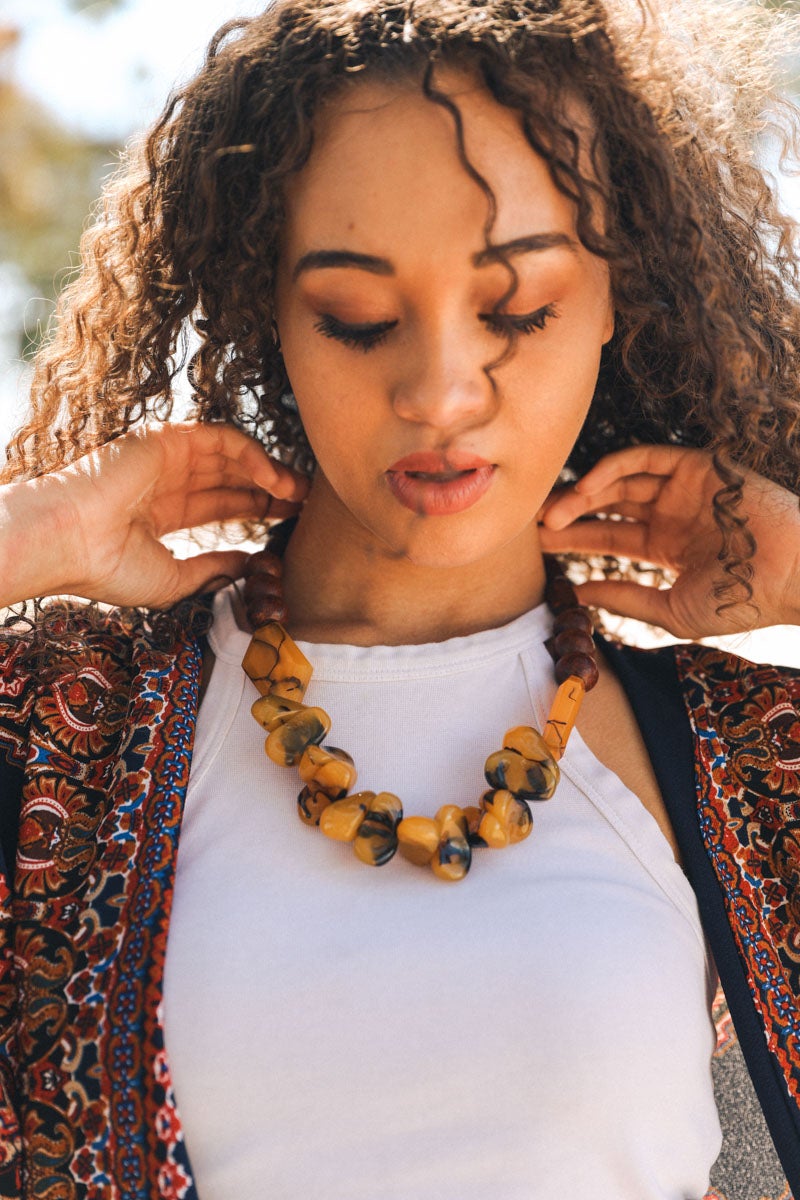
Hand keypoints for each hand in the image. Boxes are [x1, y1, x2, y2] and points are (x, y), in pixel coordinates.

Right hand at [0, 422, 307, 607]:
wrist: (70, 542)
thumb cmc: (107, 567)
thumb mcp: (173, 579)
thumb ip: (213, 568)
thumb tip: (249, 565)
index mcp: (160, 512)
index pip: (219, 504)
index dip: (255, 508)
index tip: (288, 520)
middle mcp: (165, 481)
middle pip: (231, 478)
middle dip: (270, 489)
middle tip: (305, 504)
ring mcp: (167, 458)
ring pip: (231, 456)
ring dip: (270, 471)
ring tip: (300, 492)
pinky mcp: (168, 438)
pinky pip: (223, 439)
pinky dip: (254, 456)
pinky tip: (276, 480)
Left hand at [538, 445, 799, 637]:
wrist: (793, 577)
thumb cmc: (742, 600)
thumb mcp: (672, 608)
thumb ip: (626, 597)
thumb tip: (578, 595)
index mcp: (668, 546)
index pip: (608, 537)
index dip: (572, 538)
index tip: (537, 547)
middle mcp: (673, 513)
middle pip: (607, 505)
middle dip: (568, 513)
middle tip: (533, 526)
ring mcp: (685, 488)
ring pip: (619, 481)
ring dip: (583, 493)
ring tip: (553, 516)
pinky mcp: (698, 465)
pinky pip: (645, 458)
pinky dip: (611, 468)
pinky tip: (586, 489)